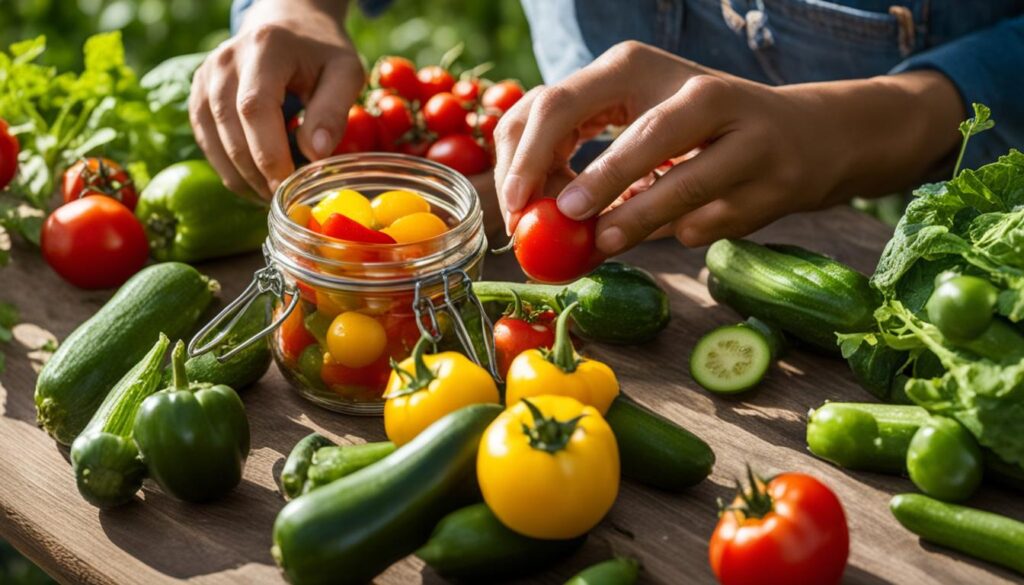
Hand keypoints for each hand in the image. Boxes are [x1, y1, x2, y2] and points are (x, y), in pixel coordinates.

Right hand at [189, 0, 363, 198]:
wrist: (288, 26)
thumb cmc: (322, 53)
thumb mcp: (345, 72)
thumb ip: (333, 110)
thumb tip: (316, 155)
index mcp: (265, 48)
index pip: (255, 107)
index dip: (269, 152)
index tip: (290, 184)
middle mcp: (226, 60)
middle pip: (231, 127)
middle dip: (257, 171)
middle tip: (285, 199)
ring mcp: (206, 76)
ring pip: (213, 140)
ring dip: (242, 176)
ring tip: (273, 195)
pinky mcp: (198, 94)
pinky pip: (208, 141)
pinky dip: (230, 169)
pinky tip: (256, 182)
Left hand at [494, 41, 962, 252]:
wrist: (804, 136)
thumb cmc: (694, 131)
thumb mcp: (631, 119)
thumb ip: (582, 150)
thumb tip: (526, 210)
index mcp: (637, 67)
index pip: (561, 104)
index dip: (527, 159)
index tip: (513, 205)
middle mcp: (697, 91)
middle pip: (634, 137)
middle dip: (592, 185)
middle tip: (557, 222)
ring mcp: (745, 136)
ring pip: (680, 185)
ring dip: (634, 221)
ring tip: (602, 244)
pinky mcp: (772, 182)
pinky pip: (706, 221)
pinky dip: (681, 232)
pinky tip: (680, 224)